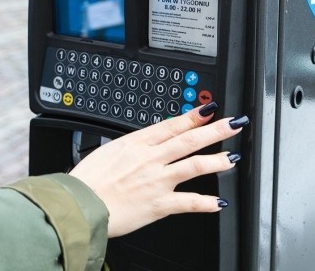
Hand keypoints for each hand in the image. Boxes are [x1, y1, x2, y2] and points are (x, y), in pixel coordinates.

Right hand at [68, 103, 246, 236]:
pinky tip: (219, 202)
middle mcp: (150, 159)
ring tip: (232, 158)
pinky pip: (188, 202)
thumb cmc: (89, 180)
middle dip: (215, 130)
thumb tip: (145, 145)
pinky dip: (206, 203)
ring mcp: (157, 180)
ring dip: (217, 161)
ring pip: (194, 166)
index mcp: (136, 143)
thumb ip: (132, 149)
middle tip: (234, 124)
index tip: (209, 110)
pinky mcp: (159, 203)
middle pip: (189, 140)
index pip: (172, 125)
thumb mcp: (109, 152)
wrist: (81, 202)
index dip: (193, 116)